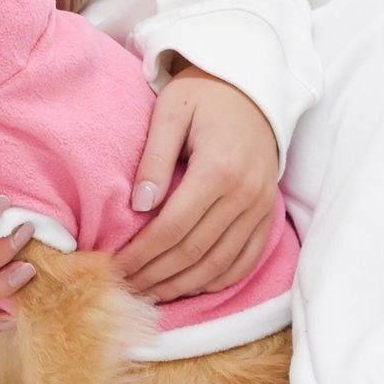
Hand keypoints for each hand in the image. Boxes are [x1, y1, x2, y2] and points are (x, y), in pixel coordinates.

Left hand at [111, 65, 279, 300]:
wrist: (252, 88)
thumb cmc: (204, 94)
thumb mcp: (170, 111)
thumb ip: (153, 158)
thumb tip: (139, 206)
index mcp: (218, 169)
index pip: (174, 227)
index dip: (143, 253)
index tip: (116, 266)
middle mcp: (244, 194)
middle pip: (195, 252)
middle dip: (156, 276)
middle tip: (126, 288)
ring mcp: (260, 207)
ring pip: (220, 264)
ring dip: (184, 286)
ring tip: (152, 294)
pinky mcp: (267, 214)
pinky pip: (245, 260)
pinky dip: (218, 280)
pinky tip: (191, 286)